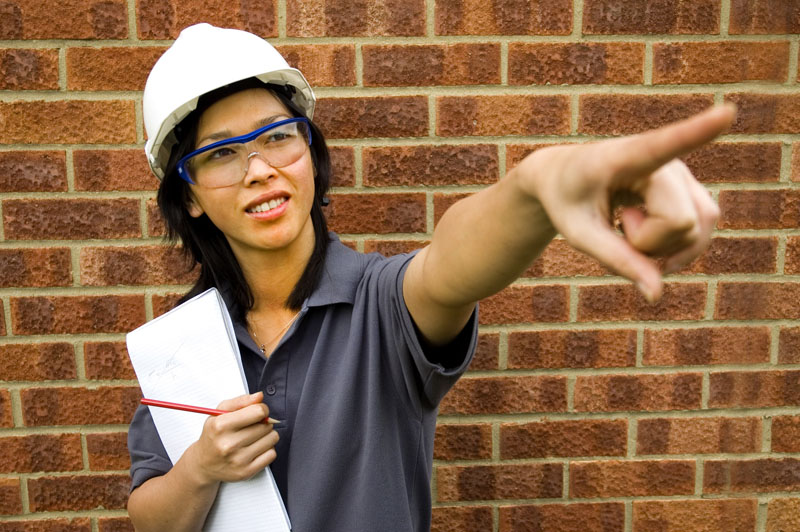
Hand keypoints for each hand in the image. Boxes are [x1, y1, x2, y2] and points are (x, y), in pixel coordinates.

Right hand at [186, 391, 278, 484]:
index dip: (262, 409)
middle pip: (266, 425)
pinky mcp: (246, 472)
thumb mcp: (219, 413)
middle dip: (264, 423)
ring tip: (254, 437)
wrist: (203, 464)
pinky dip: (267, 449)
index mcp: (220, 426)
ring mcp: (238, 460)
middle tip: (253, 426)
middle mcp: (228, 444)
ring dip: (267, 436)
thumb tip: (259, 397)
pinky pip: (272, 454)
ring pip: (272, 439)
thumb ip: (240, 401)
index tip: (258, 412)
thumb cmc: (214, 435)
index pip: (258, 412)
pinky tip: (255, 448)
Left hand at [516, 104, 735, 301]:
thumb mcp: (579, 234)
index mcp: (624, 158)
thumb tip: (656, 294)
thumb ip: (616, 260)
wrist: (565, 178)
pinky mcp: (693, 192)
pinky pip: (701, 234)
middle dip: (648, 244)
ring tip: (628, 227)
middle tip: (618, 225)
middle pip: (681, 223)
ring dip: (662, 249)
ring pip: (697, 231)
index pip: (665, 145)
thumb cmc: (567, 200)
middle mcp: (665, 160)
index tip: (727, 113)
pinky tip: (647, 239)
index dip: (698, 132)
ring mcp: (683, 176)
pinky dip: (674, 251)